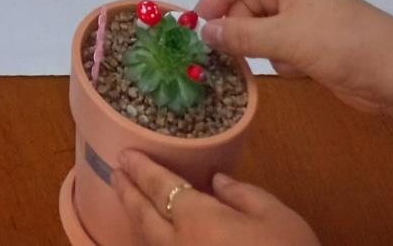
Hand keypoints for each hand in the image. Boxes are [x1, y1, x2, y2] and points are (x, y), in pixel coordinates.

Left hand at [113, 150, 319, 245]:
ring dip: (137, 219)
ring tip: (130, 201)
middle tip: (116, 173)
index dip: (141, 169)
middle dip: (128, 192)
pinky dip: (154, 244)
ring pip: (149, 242)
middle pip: (144, 216)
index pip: (160, 187)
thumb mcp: (276, 217)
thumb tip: (216, 181)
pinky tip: (157, 238)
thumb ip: (242, 194)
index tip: (125, 155)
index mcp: (197, 219)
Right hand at [196, 0, 392, 114]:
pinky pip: (275, 48)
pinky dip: (277, 61)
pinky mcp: (309, 47)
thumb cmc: (342, 42)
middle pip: (242, 1)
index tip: (202, 26)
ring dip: (254, 47)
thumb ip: (240, 34)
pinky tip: (296, 72)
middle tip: (223, 55)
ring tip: (262, 63)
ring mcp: (300, 21)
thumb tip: (202, 32)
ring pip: (257, 28)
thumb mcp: (285, 36)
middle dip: (233, 26)